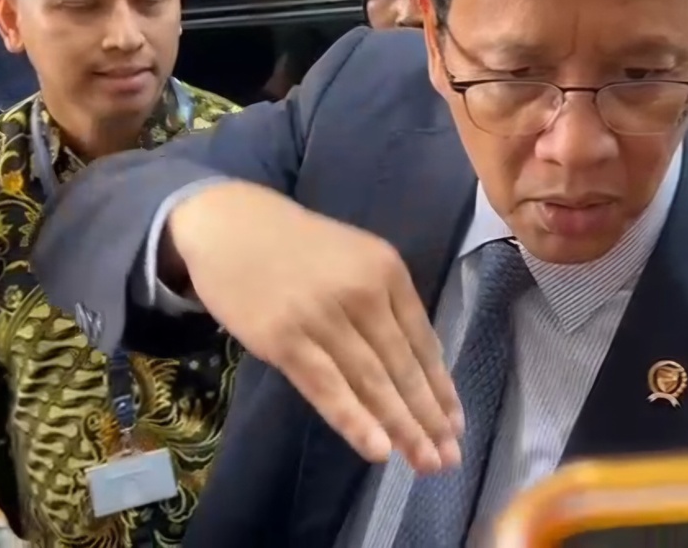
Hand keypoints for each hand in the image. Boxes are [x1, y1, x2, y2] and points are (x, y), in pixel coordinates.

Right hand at [167, 181, 462, 472]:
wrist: (231, 225)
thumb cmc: (298, 247)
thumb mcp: (357, 259)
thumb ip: (386, 304)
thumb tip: (417, 364)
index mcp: (388, 271)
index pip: (423, 340)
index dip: (441, 387)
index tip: (456, 425)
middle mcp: (362, 293)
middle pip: (403, 366)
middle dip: (429, 418)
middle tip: (448, 459)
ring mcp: (322, 317)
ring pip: (371, 381)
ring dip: (402, 427)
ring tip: (424, 462)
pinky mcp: (284, 339)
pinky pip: (326, 387)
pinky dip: (355, 420)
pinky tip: (378, 449)